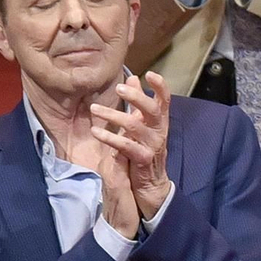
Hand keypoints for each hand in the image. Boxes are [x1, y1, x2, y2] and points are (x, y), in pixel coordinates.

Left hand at [90, 72, 171, 221]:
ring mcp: (152, 147)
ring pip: (135, 126)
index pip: (165, 101)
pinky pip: (126, 146)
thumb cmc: (145, 152)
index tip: (150, 74)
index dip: (160, 87)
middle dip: (137, 97)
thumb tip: (132, 78)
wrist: (151, 187)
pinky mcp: (142, 160)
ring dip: (114, 116)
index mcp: (160, 123)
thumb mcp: (143, 126)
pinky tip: (95, 132)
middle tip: (118, 89)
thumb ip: (138, 104)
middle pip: (152, 110)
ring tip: (94, 109)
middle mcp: (159, 132)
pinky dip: (110, 138)